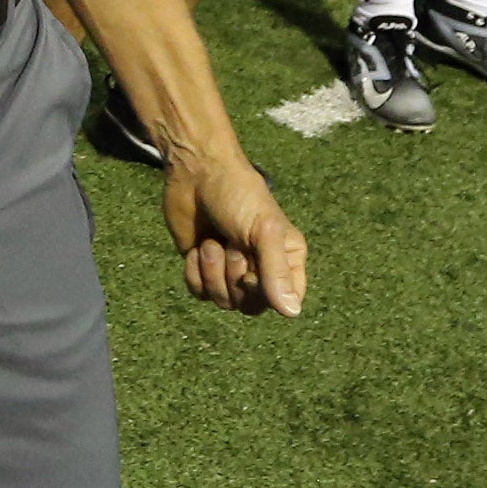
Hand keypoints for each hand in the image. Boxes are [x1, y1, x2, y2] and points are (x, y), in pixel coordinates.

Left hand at [163, 144, 306, 316]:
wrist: (196, 173)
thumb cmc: (239, 195)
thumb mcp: (264, 231)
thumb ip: (276, 272)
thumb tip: (292, 313)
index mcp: (287, 259)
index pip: (286, 302)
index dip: (266, 293)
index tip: (252, 273)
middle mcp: (262, 269)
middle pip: (251, 306)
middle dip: (234, 276)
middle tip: (231, 244)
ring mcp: (231, 271)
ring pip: (222, 302)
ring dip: (212, 269)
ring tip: (213, 240)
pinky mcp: (203, 269)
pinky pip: (199, 293)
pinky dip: (194, 271)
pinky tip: (197, 246)